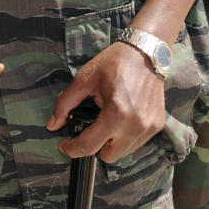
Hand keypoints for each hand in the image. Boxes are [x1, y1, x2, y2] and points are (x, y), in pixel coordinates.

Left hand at [47, 42, 165, 162]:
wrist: (144, 52)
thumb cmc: (114, 63)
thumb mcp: (84, 79)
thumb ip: (65, 103)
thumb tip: (52, 125)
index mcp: (117, 113)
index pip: (89, 146)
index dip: (72, 149)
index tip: (64, 146)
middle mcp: (136, 125)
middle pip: (107, 156)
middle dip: (94, 147)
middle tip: (87, 130)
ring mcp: (149, 127)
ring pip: (123, 153)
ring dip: (110, 143)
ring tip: (105, 122)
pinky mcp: (156, 125)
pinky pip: (136, 143)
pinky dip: (124, 138)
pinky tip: (119, 121)